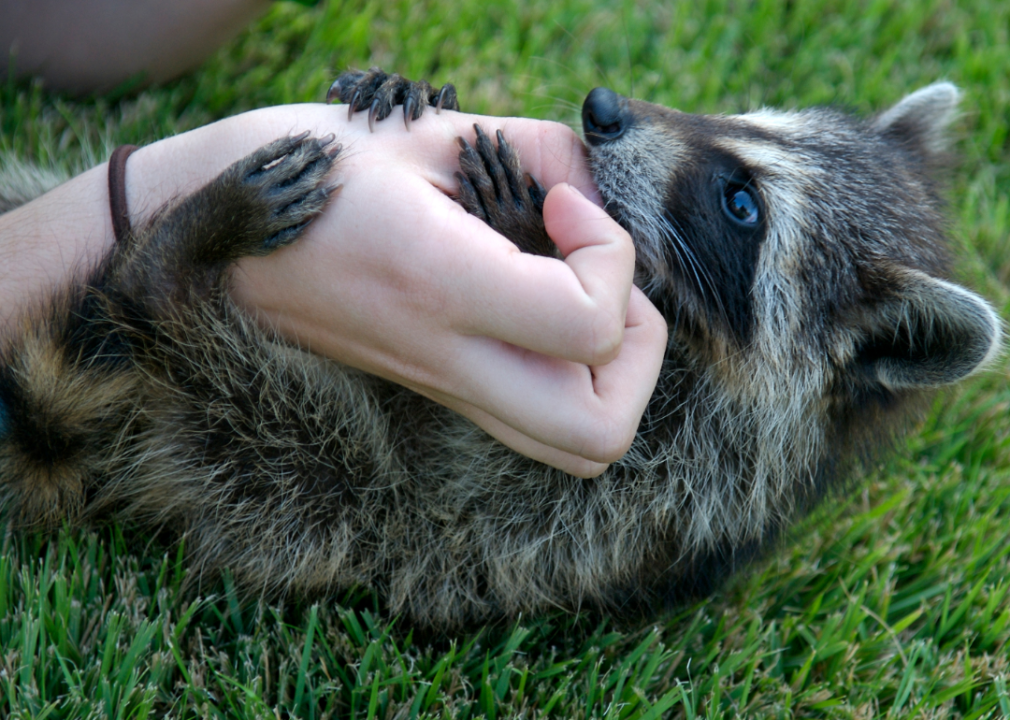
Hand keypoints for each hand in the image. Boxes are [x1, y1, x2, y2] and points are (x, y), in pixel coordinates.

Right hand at [126, 105, 668, 476]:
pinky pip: (531, 417)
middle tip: (604, 278)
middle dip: (638, 352)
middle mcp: (446, 360)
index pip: (588, 325)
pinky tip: (539, 300)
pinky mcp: (434, 387)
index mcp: (438, 287)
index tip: (567, 206)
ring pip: (572, 447)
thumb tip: (600, 185)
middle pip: (599, 435)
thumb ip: (532, 149)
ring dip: (609, 376)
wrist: (204, 234)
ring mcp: (440, 387)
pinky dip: (570, 373)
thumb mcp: (415, 133)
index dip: (612, 257)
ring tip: (579, 292)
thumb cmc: (297, 169)